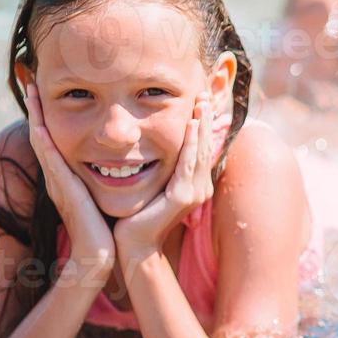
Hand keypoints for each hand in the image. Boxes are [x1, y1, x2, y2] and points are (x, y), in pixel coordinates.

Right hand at [24, 81, 114, 266]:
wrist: (98, 252)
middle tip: (32, 83)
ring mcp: (56, 180)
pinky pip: (50, 159)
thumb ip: (103, 177)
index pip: (53, 138)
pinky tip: (39, 124)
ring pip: (42, 141)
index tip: (47, 93)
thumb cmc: (103, 227)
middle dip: (36, 109)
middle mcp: (56, 175)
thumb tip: (117, 162)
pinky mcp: (62, 188)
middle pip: (42, 134)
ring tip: (32, 92)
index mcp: (65, 175)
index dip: (48, 115)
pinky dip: (43, 141)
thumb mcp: (101, 194)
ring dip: (35, 116)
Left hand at [112, 94, 216, 260]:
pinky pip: (188, 162)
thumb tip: (152, 148)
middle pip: (206, 145)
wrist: (131, 244)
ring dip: (201, 123)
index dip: (202, 124)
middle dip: (206, 117)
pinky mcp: (183, 196)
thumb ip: (159, 169)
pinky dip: (191, 141)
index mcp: (195, 184)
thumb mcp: (152, 185)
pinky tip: (191, 123)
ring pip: (200, 150)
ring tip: (202, 101)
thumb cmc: (136, 215)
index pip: (201, 148)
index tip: (200, 100)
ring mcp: (194, 192)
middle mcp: (200, 187)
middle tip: (205, 92)